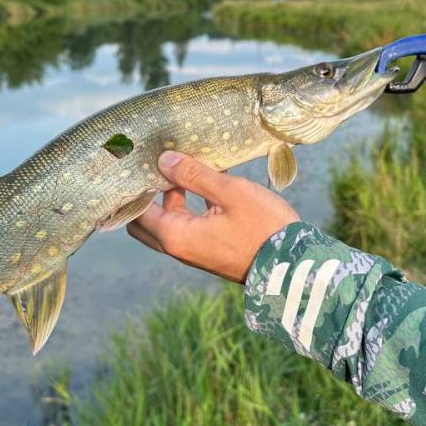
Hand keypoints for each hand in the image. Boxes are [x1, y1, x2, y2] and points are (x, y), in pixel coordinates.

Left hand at [126, 151, 299, 282]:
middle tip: (155, 167)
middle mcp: (179, 248)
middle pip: (146, 222)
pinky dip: (188, 207)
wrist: (291, 265)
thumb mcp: (230, 192)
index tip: (139, 164)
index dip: (134, 189)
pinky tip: (205, 183)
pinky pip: (188, 227)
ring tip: (183, 167)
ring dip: (170, 199)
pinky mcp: (210, 251)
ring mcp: (195, 252)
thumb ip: (194, 175)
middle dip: (147, 196)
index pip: (137, 214)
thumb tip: (164, 160)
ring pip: (169, 223)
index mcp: (176, 236)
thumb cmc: (263, 227)